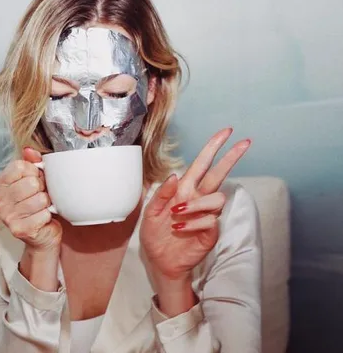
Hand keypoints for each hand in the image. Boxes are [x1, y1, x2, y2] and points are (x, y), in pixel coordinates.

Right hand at [0, 147, 61, 251]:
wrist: (42, 233)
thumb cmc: (38, 204)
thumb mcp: (35, 179)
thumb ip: (32, 162)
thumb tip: (29, 150)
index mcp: (1, 183)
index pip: (20, 166)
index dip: (35, 172)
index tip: (36, 179)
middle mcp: (0, 200)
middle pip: (31, 183)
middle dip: (42, 189)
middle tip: (41, 196)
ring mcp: (7, 216)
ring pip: (40, 199)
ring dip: (46, 203)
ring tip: (42, 207)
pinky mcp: (18, 229)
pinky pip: (43, 214)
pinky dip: (48, 216)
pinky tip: (42, 218)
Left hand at [140, 128, 250, 283]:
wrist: (159, 261)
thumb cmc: (155, 234)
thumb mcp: (149, 212)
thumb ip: (160, 194)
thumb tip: (175, 176)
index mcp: (184, 190)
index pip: (202, 165)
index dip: (213, 148)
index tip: (226, 132)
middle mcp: (198, 200)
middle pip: (219, 175)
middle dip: (231, 157)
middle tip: (244, 143)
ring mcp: (206, 216)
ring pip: (216, 199)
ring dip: (196, 203)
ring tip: (177, 213)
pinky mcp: (210, 233)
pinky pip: (209, 221)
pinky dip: (194, 222)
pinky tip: (180, 228)